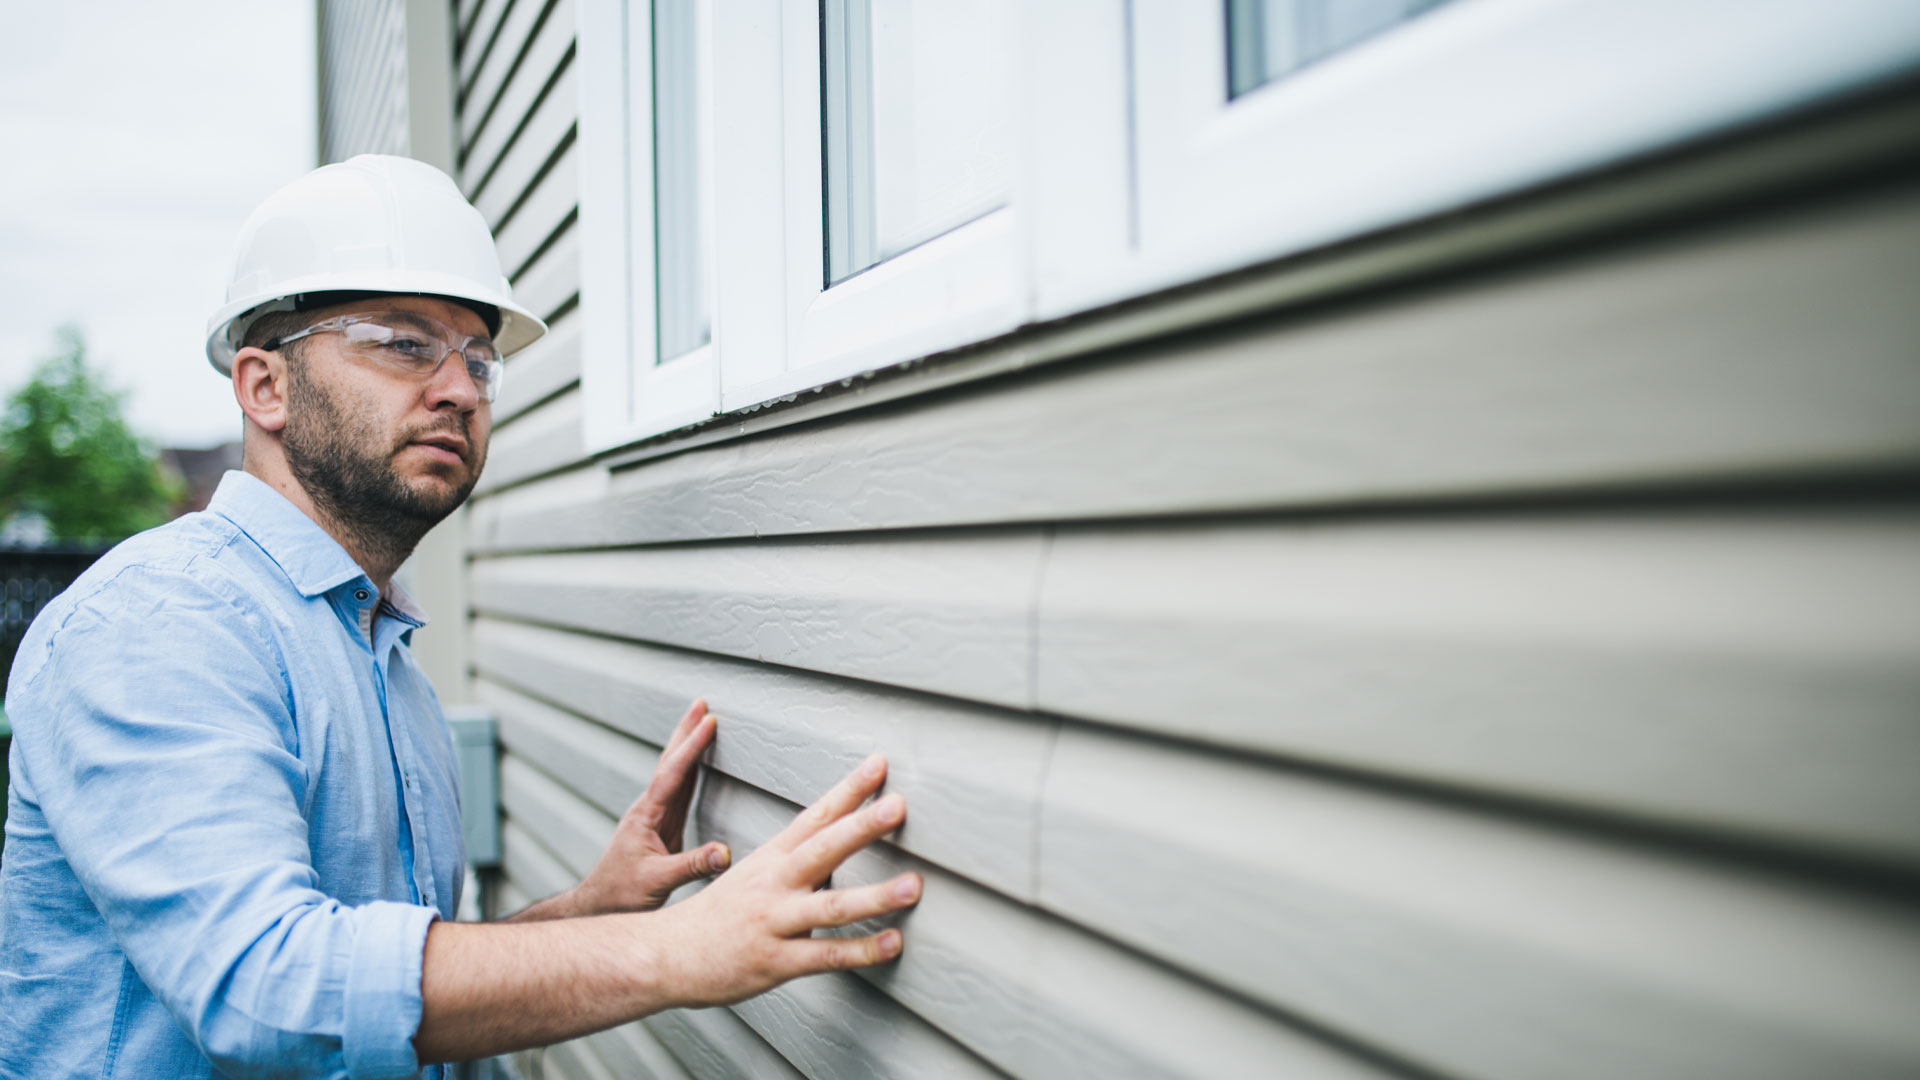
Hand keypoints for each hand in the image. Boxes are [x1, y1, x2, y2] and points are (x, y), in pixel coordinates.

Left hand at [568, 700, 729, 916]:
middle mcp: (649, 809)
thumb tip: (725, 853)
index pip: (673, 774)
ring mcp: (654, 817)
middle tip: (701, 703)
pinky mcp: (661, 827)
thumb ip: (691, 866)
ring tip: (701, 721)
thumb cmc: (620, 894)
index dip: (692, 747)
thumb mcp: (657, 882)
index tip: (709, 722)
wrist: (599, 904)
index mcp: (646, 816)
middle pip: (670, 762)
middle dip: (685, 732)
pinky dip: (691, 770)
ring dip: (688, 746)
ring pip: (674, 773)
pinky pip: (680, 790)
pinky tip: (697, 763)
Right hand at [644, 753, 921, 1007]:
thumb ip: (801, 859)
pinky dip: (861, 951)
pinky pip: (824, 956)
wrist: (665, 954)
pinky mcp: (775, 961)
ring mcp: (774, 922)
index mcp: (772, 857)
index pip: (816, 816)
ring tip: (914, 884)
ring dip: (875, 895)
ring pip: (830, 907)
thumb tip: (845, 843)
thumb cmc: (719, 914)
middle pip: (823, 849)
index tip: (880, 763)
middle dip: (863, 826)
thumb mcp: (755, 873)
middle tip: (899, 805)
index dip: (849, 789)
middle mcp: (774, 884)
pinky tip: (893, 943)